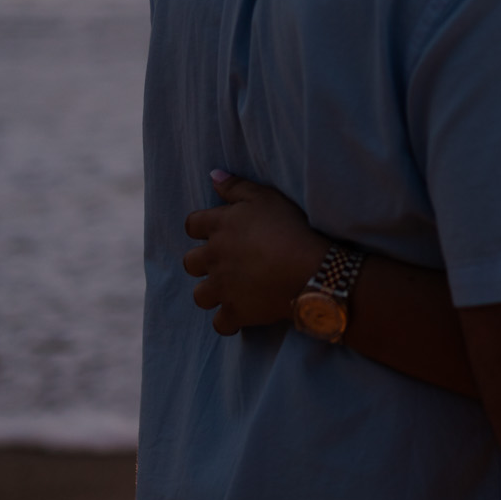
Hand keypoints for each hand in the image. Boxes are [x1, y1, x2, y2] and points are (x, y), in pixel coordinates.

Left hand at [182, 173, 329, 335]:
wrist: (309, 270)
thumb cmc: (290, 227)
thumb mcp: (265, 197)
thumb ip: (235, 186)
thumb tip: (212, 176)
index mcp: (219, 227)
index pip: (192, 225)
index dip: (201, 229)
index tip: (215, 232)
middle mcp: (214, 258)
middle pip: (191, 262)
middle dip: (203, 263)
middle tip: (226, 262)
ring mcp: (222, 288)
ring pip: (200, 295)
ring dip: (212, 293)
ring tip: (231, 290)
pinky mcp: (236, 313)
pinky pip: (221, 324)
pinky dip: (228, 322)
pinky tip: (241, 316)